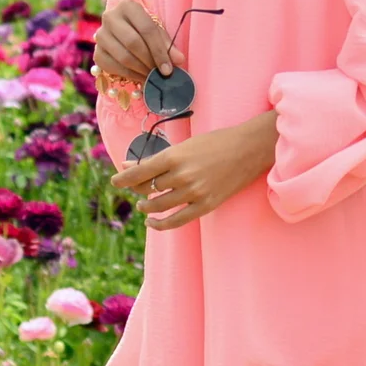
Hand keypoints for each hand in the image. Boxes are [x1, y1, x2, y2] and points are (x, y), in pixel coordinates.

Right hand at [93, 0, 177, 86]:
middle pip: (133, 43)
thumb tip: (179, 60)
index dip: (159, 50)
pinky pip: (112, 67)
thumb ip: (168, 45)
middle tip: (161, 74)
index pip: (147, 29)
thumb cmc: (143, 29)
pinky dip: (129, 76)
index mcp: (127, 5)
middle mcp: (110, 17)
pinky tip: (141, 78)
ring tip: (153, 77)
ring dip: (141, 71)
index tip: (169, 68)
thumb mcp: (157, 31)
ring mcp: (100, 34)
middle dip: (150, 61)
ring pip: (123, 57)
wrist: (123, 31)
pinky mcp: (97, 52)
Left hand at [108, 110, 278, 230]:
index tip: (115, 180)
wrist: (249, 149)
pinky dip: (161, 224)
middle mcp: (182, 175)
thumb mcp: (186, 144)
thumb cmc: (217, 141)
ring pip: (159, 205)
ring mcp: (194, 192)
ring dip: (147, 206)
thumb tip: (130, 166)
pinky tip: (152, 221)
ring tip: (144, 205)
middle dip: (138, 189)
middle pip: (148, 188)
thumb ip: (159, 157)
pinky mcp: (205, 205)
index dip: (124, 178)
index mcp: (175, 155)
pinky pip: (176, 221)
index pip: (140, 171)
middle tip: (136, 188)